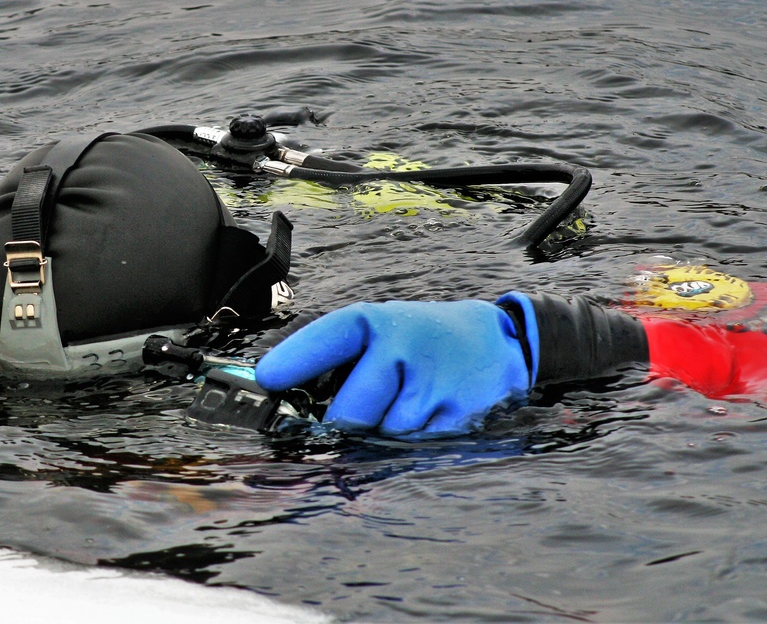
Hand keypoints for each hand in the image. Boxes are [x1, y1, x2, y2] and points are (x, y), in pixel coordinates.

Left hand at [255, 299, 533, 437]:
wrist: (499, 340)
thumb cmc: (421, 342)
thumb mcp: (384, 334)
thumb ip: (341, 362)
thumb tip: (287, 401)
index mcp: (378, 321)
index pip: (330, 337)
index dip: (296, 358)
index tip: (267, 378)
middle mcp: (405, 347)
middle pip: (352, 412)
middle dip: (348, 422)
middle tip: (360, 412)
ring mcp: (434, 382)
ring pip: (385, 434)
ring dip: (387, 430)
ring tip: (410, 401)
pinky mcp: (461, 414)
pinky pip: (418, 446)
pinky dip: (417, 437)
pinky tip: (432, 412)